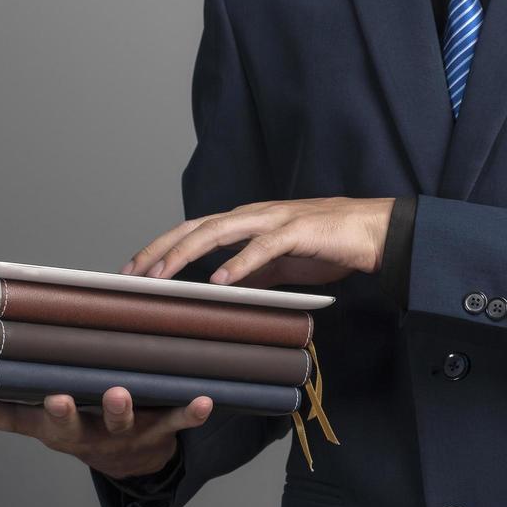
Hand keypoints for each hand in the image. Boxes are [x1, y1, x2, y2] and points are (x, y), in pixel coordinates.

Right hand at [0, 388, 211, 478]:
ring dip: (120, 410)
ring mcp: (123, 436)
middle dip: (62, 414)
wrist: (134, 463)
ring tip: (120, 393)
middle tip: (58, 399)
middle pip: (70, 427)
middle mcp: (86, 436)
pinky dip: (190, 414)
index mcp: (55, 430)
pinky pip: (175, 422)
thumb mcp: (50, 416)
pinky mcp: (158, 432)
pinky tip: (204, 401)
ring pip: (121, 425)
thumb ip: (17, 393)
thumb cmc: (87, 423)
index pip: (15, 421)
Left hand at [121, 197, 395, 287]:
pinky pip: (263, 247)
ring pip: (219, 232)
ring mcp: (274, 220)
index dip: (161, 248)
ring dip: (186, 253)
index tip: (134, 270)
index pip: (193, 231)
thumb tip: (221, 291)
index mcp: (247, 222)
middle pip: (195, 228)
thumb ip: (251, 273)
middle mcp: (254, 215)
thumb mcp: (280, 263)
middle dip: (160, 249)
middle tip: (132, 274)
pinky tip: (219, 279)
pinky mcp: (298, 232)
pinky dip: (239, 262)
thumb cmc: (328, 244)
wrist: (374, 232)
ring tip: (162, 275)